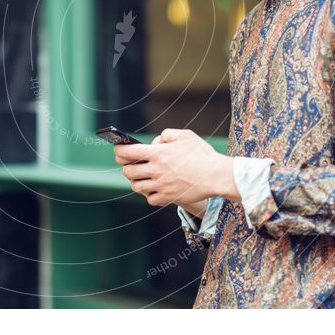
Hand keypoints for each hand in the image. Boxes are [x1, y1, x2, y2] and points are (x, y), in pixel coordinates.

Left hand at [114, 128, 236, 206]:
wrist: (216, 175)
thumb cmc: (201, 154)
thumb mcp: (184, 135)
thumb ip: (165, 135)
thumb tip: (154, 143)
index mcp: (157, 153)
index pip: (127, 152)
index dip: (119, 151)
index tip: (118, 151)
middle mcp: (155, 170)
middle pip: (128, 171)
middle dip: (127, 167)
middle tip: (132, 165)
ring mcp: (160, 186)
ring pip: (136, 186)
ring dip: (136, 181)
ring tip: (141, 177)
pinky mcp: (167, 198)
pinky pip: (149, 198)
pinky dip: (150, 194)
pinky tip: (155, 188)